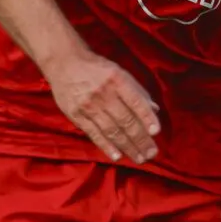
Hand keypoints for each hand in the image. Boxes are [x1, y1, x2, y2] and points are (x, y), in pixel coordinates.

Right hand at [43, 47, 160, 163]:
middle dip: (140, 139)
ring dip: (128, 147)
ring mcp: (89, 106)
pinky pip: (94, 134)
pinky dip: (106, 147)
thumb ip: (137, 91)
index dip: (146, 118)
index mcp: (117, 80)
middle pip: (125, 120)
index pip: (136, 102)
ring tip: (140, 158)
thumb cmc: (97, 68)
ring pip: (112, 130)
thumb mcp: (120, 72)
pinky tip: (117, 157)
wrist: (64, 62)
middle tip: (152, 153)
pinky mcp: (76, 115)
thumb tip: (154, 110)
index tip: (156, 132)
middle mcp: (104, 93)